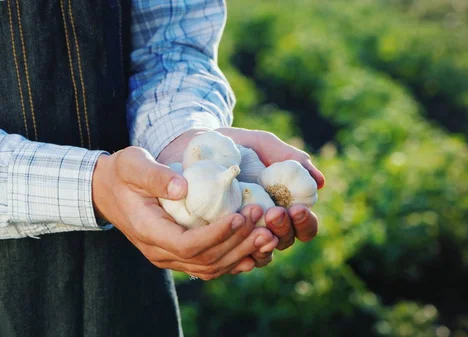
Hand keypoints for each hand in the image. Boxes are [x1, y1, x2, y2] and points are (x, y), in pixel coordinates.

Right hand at [92, 146, 278, 279]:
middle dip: (238, 243)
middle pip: (206, 260)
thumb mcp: (132, 165)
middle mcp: (160, 252)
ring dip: (241, 254)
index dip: (217, 234)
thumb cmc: (123, 174)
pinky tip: (256, 248)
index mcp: (149, 231)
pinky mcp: (180, 255)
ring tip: (267, 235)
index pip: (188, 244)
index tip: (241, 216)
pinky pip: (210, 265)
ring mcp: (170, 257)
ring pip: (211, 267)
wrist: (108, 191)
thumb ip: (154, 175)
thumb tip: (182, 187)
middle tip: (263, 221)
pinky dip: (235, 259)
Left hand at [216, 127, 324, 250]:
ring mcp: (244, 235)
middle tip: (274, 213)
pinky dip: (237, 253)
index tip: (296, 208)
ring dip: (262, 243)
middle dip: (284, 229)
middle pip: (287, 240)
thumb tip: (319, 182)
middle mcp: (267, 224)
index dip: (305, 221)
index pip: (304, 224)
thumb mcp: (261, 145)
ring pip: (262, 254)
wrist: (191, 148)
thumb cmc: (233, 146)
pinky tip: (233, 242)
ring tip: (255, 224)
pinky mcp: (220, 240)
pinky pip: (232, 258)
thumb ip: (289, 158)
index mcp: (284, 204)